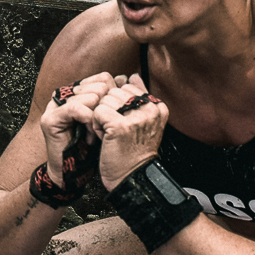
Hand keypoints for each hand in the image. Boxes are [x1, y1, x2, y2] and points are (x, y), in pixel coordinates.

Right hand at [39, 72, 121, 182]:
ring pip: (88, 96)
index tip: (116, 114)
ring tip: (97, 133)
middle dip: (106, 107)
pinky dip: (87, 120)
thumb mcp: (107, 119)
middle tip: (105, 127)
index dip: (113, 96)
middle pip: (96, 85)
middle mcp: (65, 95)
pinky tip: (91, 133)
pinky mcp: (50, 119)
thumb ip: (113, 97)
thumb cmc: (93, 147)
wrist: (75, 172)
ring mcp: (55, 106)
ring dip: (98, 118)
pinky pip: (75, 109)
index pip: (102, 78)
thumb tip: (124, 77)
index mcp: (78, 92)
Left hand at [93, 75, 167, 191]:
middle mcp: (151, 110)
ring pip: (104, 100)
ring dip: (101, 117)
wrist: (131, 179)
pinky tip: (105, 138)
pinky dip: (96, 125)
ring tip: (111, 134)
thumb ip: (140, 96)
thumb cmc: (133, 151)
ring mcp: (137, 117)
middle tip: (115, 129)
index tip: (123, 123)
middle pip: (115, 92)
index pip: (128, 87)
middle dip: (109, 109)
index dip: (118, 104)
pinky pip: (98, 111)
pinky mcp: (120, 125)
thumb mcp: (143, 122)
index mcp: (158, 106)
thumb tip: (132, 75)